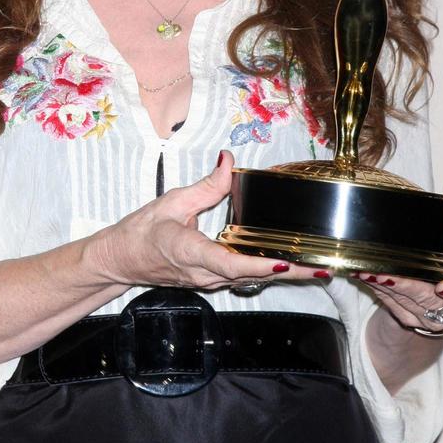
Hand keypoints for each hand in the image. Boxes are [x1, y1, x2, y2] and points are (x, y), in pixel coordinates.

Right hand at [87, 151, 330, 290]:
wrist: (120, 261)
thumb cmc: (140, 232)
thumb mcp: (172, 202)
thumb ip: (205, 186)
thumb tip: (228, 161)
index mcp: (190, 252)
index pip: (229, 264)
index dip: (259, 265)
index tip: (285, 261)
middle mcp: (203, 273)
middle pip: (252, 276)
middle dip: (289, 272)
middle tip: (323, 265)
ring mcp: (208, 281)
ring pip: (251, 279)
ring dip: (284, 274)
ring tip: (317, 264)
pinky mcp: (211, 280)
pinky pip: (243, 277)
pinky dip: (268, 271)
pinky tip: (291, 263)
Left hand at [355, 177, 442, 332]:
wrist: (439, 289)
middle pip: (430, 299)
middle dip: (407, 287)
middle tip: (386, 274)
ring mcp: (431, 317)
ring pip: (407, 304)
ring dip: (386, 289)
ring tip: (369, 272)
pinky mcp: (410, 318)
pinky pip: (391, 305)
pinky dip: (377, 291)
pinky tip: (363, 276)